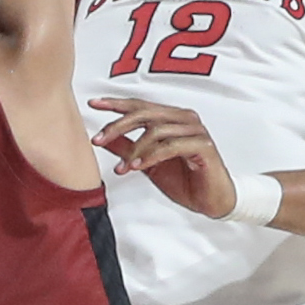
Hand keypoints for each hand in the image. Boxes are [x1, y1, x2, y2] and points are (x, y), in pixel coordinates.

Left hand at [89, 97, 237, 216]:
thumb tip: (103, 139)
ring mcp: (195, 130)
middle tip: (98, 139)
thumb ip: (127, 148)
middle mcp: (184, 119)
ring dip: (134, 149)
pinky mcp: (203, 146)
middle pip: (145, 113)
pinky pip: (171, 146)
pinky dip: (151, 156)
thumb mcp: (147, 164)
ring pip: (157, 130)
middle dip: (118, 125)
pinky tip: (137, 167)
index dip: (116, 103)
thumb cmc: (184, 179)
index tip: (93, 103)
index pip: (140, 106)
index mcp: (171, 118)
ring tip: (121, 168)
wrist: (211, 201)